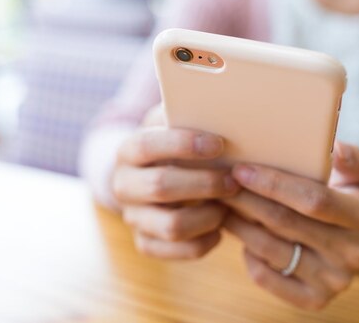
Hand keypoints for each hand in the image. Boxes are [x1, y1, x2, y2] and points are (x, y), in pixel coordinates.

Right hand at [113, 106, 239, 258]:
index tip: (219, 144)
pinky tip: (219, 226)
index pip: (148, 145)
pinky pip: (177, 251)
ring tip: (228, 205)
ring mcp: (133, 217)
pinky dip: (204, 241)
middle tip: (234, 180)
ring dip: (208, 216)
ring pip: (172, 226)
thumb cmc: (175, 144)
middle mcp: (124, 185)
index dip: (184, 144)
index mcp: (128, 150)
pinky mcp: (145, 242)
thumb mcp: (174, 124)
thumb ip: (189, 115)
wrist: (153, 174)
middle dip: (204, 183)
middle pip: (161, 186)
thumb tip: (221, 108)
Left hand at [223, 142, 358, 309]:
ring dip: (238, 224)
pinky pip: (266, 277)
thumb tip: (334, 149)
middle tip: (220, 183)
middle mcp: (352, 254)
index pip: (313, 199)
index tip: (241, 170)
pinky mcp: (313, 300)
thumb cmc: (346, 199)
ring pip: (270, 249)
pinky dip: (247, 255)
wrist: (356, 246)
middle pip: (285, 223)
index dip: (273, 184)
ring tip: (222, 204)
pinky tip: (240, 234)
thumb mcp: (357, 176)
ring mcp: (333, 280)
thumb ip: (350, 158)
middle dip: (247, 200)